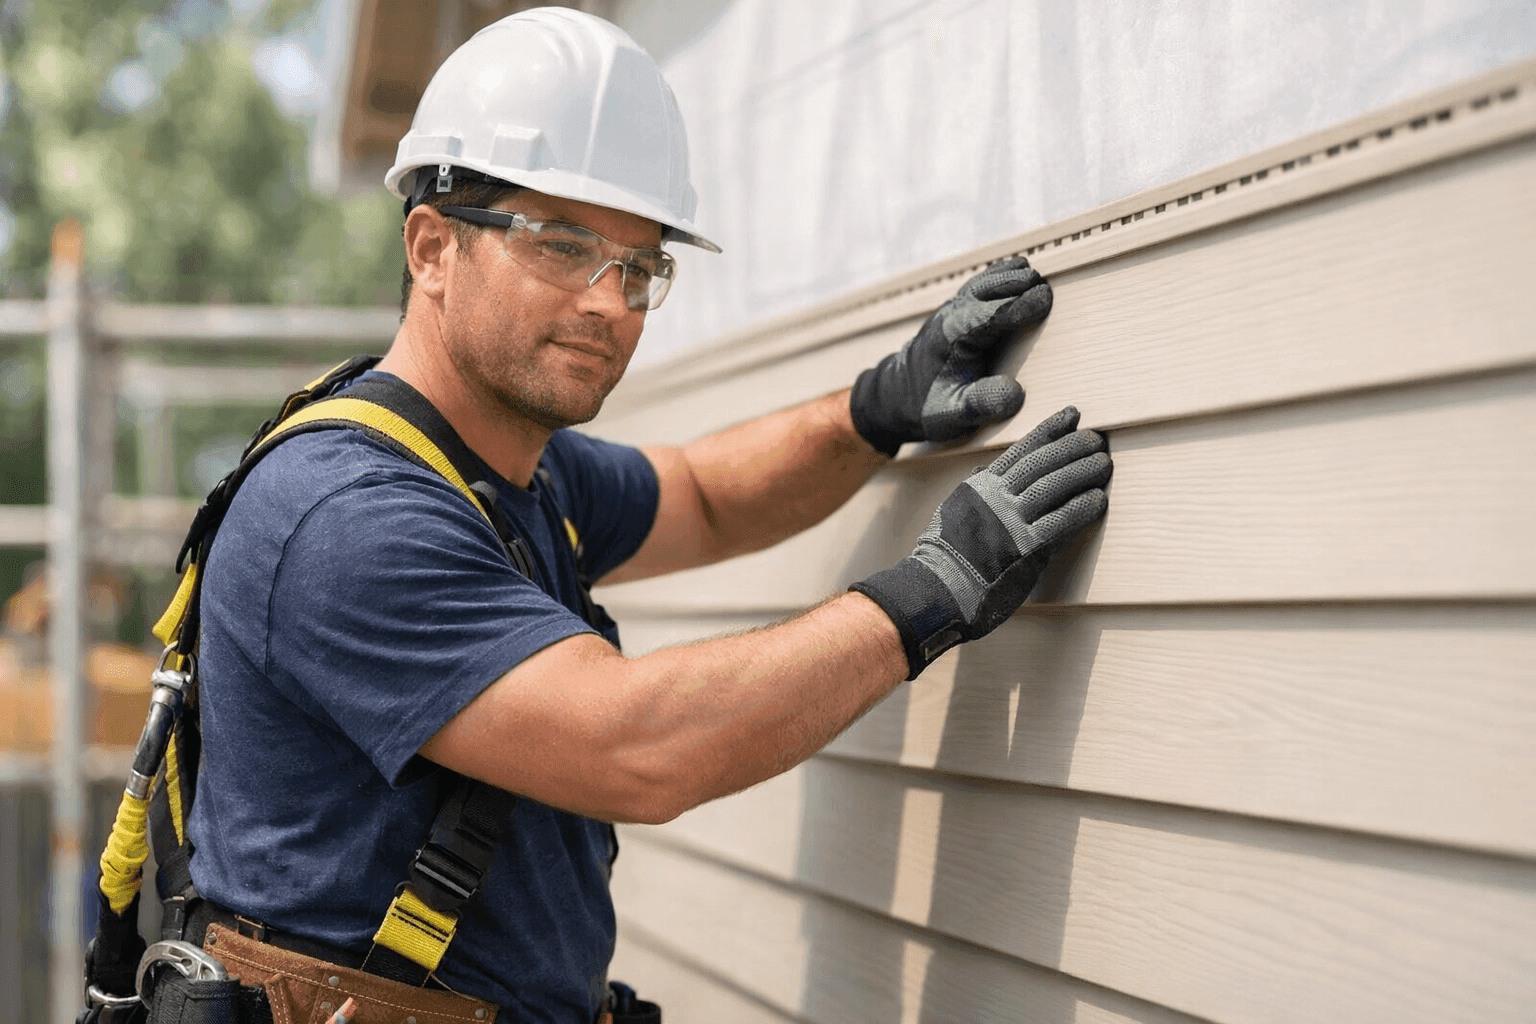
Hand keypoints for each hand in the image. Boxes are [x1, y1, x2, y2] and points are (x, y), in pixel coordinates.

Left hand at [850, 256, 1051, 456]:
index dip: (1019, 306)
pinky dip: (999, 275)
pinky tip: (1017, 271)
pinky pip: (980, 285)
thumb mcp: (951, 415)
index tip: (1045, 301)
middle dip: (1017, 285)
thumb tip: (1015, 393)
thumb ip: (981, 404)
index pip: (990, 315)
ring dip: (1008, 276)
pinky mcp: (957, 310)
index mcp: (951, 338)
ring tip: (1033, 273)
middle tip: (1046, 287)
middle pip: (987, 290)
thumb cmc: (927, 406)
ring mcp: (952, 309)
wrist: (897, 395)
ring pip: (983, 282)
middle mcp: (951, 316)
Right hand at [850, 407, 1109, 678]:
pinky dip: (1082, 508)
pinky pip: (1061, 522)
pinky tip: (1099, 500)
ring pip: (1053, 486)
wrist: (937, 590)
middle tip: (1097, 439)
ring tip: (1105, 464)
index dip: (1049, 430)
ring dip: (1083, 472)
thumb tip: (987, 470)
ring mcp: (1009, 521)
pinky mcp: (1024, 548)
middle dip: (1072, 446)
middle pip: (1041, 462)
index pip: (1021, 451)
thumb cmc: (945, 558)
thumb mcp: (954, 512)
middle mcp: (994, 498)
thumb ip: (976, 491)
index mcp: (980, 487)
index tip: (1072, 416)